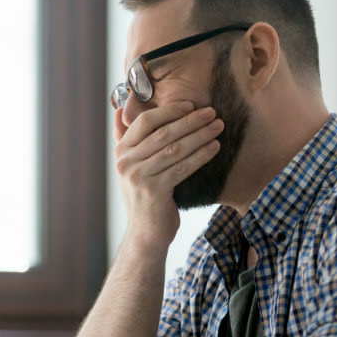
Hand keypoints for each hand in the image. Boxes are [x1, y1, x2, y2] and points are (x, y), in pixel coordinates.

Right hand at [113, 102, 222, 248]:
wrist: (146, 233)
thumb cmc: (146, 196)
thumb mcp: (132, 167)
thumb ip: (126, 140)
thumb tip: (118, 109)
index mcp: (121, 151)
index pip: (144, 121)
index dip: (169, 111)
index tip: (190, 104)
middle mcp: (126, 162)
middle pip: (163, 133)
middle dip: (190, 121)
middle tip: (212, 112)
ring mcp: (138, 177)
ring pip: (175, 149)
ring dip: (200, 135)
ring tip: (218, 127)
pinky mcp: (154, 191)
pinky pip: (182, 168)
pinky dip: (200, 156)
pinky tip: (215, 148)